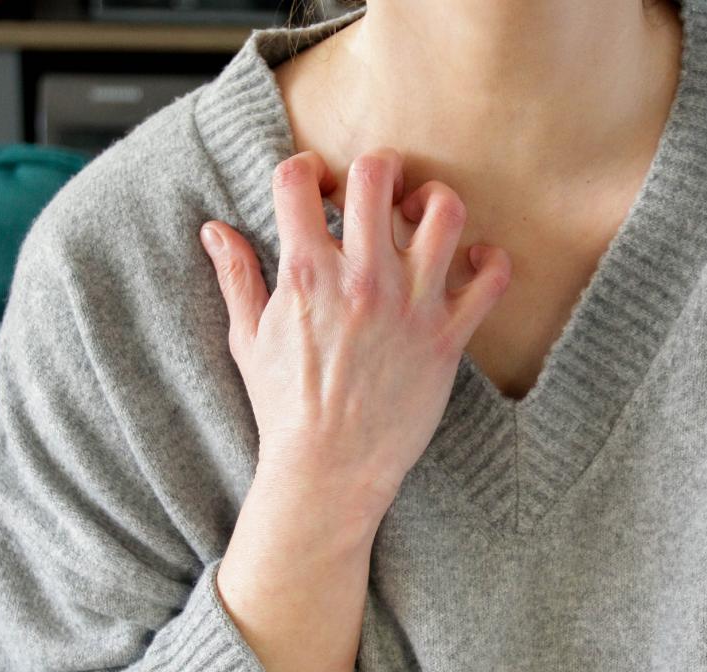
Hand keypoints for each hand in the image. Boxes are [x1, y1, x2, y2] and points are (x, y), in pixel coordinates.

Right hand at [201, 145, 511, 520]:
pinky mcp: (447, 337)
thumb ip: (236, 277)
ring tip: (423, 218)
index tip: (316, 187)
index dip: (306, 169)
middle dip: (378, 167)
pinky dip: (489, 260)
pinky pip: (492, 277)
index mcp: (305, 274)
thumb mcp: (247, 339)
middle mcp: (361, 279)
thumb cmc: (285, 407)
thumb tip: (214, 229)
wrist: (329, 470)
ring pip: (445, 212)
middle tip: (379, 190)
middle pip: (377, 174)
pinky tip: (471, 262)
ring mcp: (411, 305)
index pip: (298, 179)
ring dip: (435, 201)